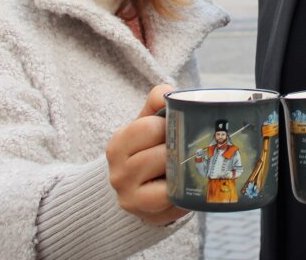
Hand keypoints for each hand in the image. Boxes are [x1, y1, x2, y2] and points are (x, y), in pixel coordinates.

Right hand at [105, 84, 187, 225]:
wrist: (137, 190)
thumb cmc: (148, 149)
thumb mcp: (148, 122)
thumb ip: (158, 101)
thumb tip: (169, 92)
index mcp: (119, 144)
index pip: (148, 127)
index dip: (169, 125)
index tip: (174, 128)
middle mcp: (118, 172)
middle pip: (162, 153)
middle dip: (179, 148)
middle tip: (187, 147)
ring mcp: (129, 196)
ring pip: (169, 176)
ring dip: (183, 169)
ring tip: (187, 164)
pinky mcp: (145, 214)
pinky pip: (173, 199)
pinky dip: (184, 191)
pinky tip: (186, 185)